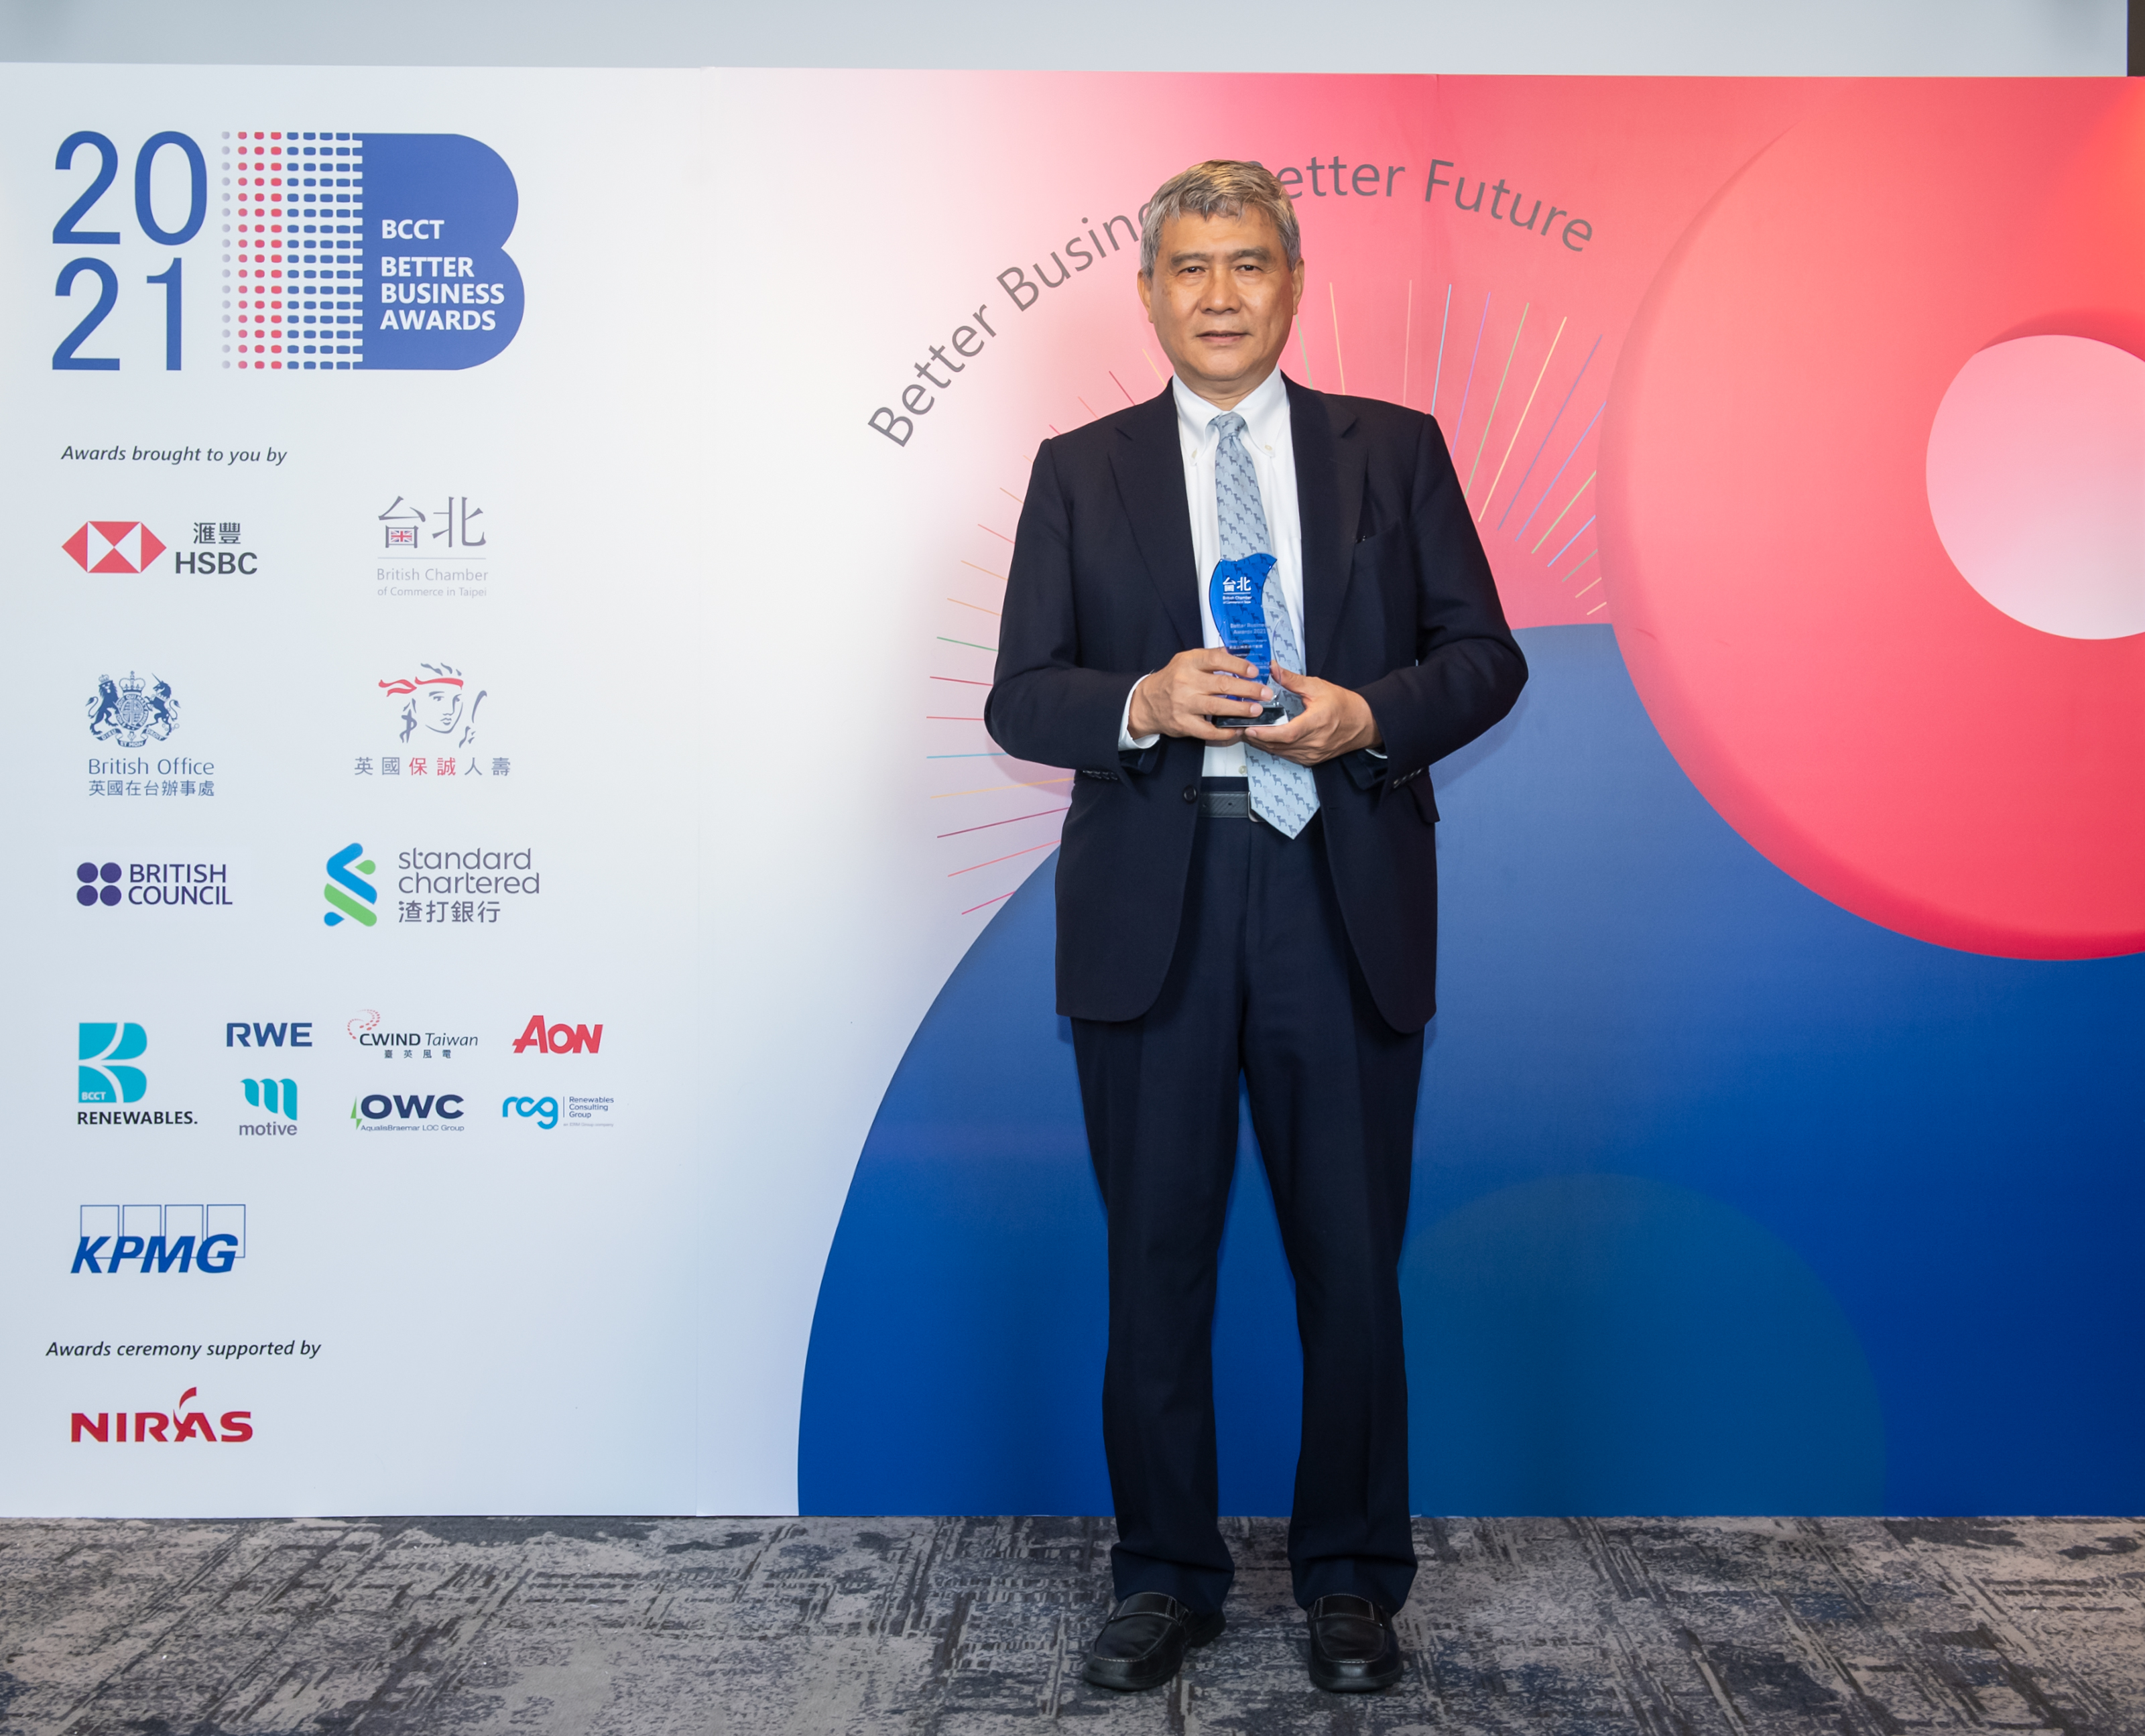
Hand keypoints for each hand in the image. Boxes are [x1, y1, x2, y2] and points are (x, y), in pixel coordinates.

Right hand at [1127, 647, 1272, 741]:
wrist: (1147, 703)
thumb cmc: (1172, 680)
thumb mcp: (1186, 660)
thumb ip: (1210, 657)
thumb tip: (1238, 654)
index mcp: (1188, 663)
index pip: (1216, 660)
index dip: (1238, 665)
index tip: (1254, 671)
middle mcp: (1185, 682)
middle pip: (1222, 685)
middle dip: (1248, 689)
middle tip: (1265, 693)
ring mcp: (1184, 704)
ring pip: (1217, 707)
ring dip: (1240, 709)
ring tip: (1256, 710)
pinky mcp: (1183, 724)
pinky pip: (1208, 730)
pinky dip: (1224, 732)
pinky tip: (1237, 729)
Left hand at [1242, 666, 1382, 764]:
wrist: (1363, 722)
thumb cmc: (1344, 705)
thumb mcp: (1317, 687)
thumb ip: (1292, 680)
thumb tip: (1274, 669)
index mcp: (1317, 723)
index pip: (1287, 734)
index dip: (1267, 733)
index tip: (1251, 728)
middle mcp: (1315, 742)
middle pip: (1279, 745)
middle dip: (1258, 737)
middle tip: (1241, 727)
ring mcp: (1313, 753)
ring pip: (1281, 753)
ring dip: (1263, 744)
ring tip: (1248, 733)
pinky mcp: (1312, 759)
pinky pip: (1288, 756)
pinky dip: (1275, 749)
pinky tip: (1265, 740)